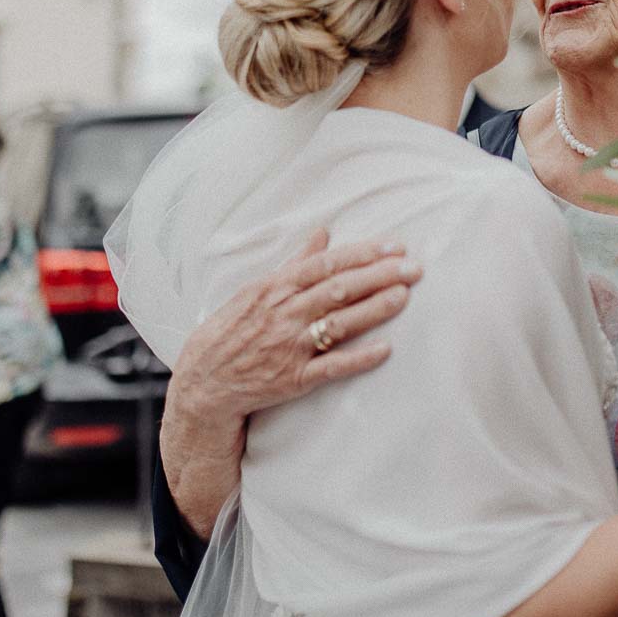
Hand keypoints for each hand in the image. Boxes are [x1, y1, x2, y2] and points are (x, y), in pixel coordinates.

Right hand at [163, 228, 421, 536]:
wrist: (203, 383)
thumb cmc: (231, 331)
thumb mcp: (256, 289)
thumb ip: (294, 263)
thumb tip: (322, 233)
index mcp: (275, 288)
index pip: (326, 264)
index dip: (363, 254)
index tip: (395, 245)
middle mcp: (284, 314)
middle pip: (338, 290)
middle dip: (379, 276)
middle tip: (414, 268)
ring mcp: (289, 347)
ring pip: (338, 324)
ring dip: (374, 310)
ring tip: (404, 296)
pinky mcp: (293, 379)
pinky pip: (331, 367)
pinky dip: (358, 358)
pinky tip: (385, 349)